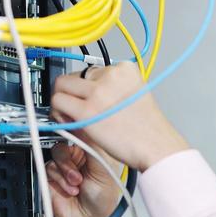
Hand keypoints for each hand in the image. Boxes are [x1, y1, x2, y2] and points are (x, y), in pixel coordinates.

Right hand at [46, 133, 122, 216]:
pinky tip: (70, 190)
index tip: (74, 127)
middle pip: (64, 138)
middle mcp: (77, 155)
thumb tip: (85, 123)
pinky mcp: (51, 176)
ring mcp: (63, 165)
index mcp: (92, 150)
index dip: (76, 128)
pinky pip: (48, 167)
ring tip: (77, 184)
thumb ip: (93, 145)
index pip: (81, 130)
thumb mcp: (104, 168)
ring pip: (55, 153)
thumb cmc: (103, 200)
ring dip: (66, 170)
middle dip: (71, 157)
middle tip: (79, 172)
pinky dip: (60, 179)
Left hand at [50, 61, 189, 170]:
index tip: (91, 100)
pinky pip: (58, 102)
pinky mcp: (87, 111)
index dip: (89, 87)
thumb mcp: (136, 95)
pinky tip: (67, 123)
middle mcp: (110, 75)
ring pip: (61, 85)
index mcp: (125, 68)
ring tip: (70, 116)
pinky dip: (57, 113)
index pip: (93, 69)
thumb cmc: (149, 129)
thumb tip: (87, 91)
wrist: (157, 147)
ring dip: (61, 101)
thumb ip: (114, 88)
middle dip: (73, 92)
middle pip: (75, 75)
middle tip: (77, 108)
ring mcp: (98, 92)